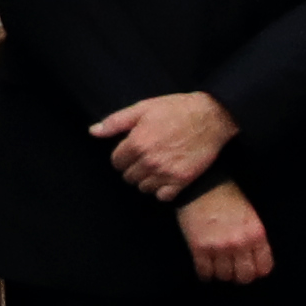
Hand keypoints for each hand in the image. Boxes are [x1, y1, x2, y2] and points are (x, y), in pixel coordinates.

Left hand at [96, 90, 241, 195]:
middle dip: (133, 168)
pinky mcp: (182, 180)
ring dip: (147, 180)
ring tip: (157, 167)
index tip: (132, 151)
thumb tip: (93, 132)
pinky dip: (163, 190)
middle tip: (146, 158)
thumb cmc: (176, 109)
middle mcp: (149, 161)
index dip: (122, 156)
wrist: (211, 117)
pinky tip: (167, 178)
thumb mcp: (143, 108)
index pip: (116, 162)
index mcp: (136, 143)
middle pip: (128, 177)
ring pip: (144, 187)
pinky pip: (163, 196)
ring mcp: (166, 172)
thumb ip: (115, 122)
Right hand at [179, 180, 276, 285]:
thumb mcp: (250, 215)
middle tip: (233, 270)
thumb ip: (253, 237)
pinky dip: (205, 274)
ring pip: (224, 276)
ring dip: (221, 273)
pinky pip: (204, 272)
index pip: (263, 268)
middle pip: (244, 276)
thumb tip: (252, 259)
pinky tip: (205, 268)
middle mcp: (240, 243)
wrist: (201, 184)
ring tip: (217, 266)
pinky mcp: (199, 247)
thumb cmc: (227, 196)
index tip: (250, 269)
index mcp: (256, 234)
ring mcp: (219, 246)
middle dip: (239, 276)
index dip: (256, 271)